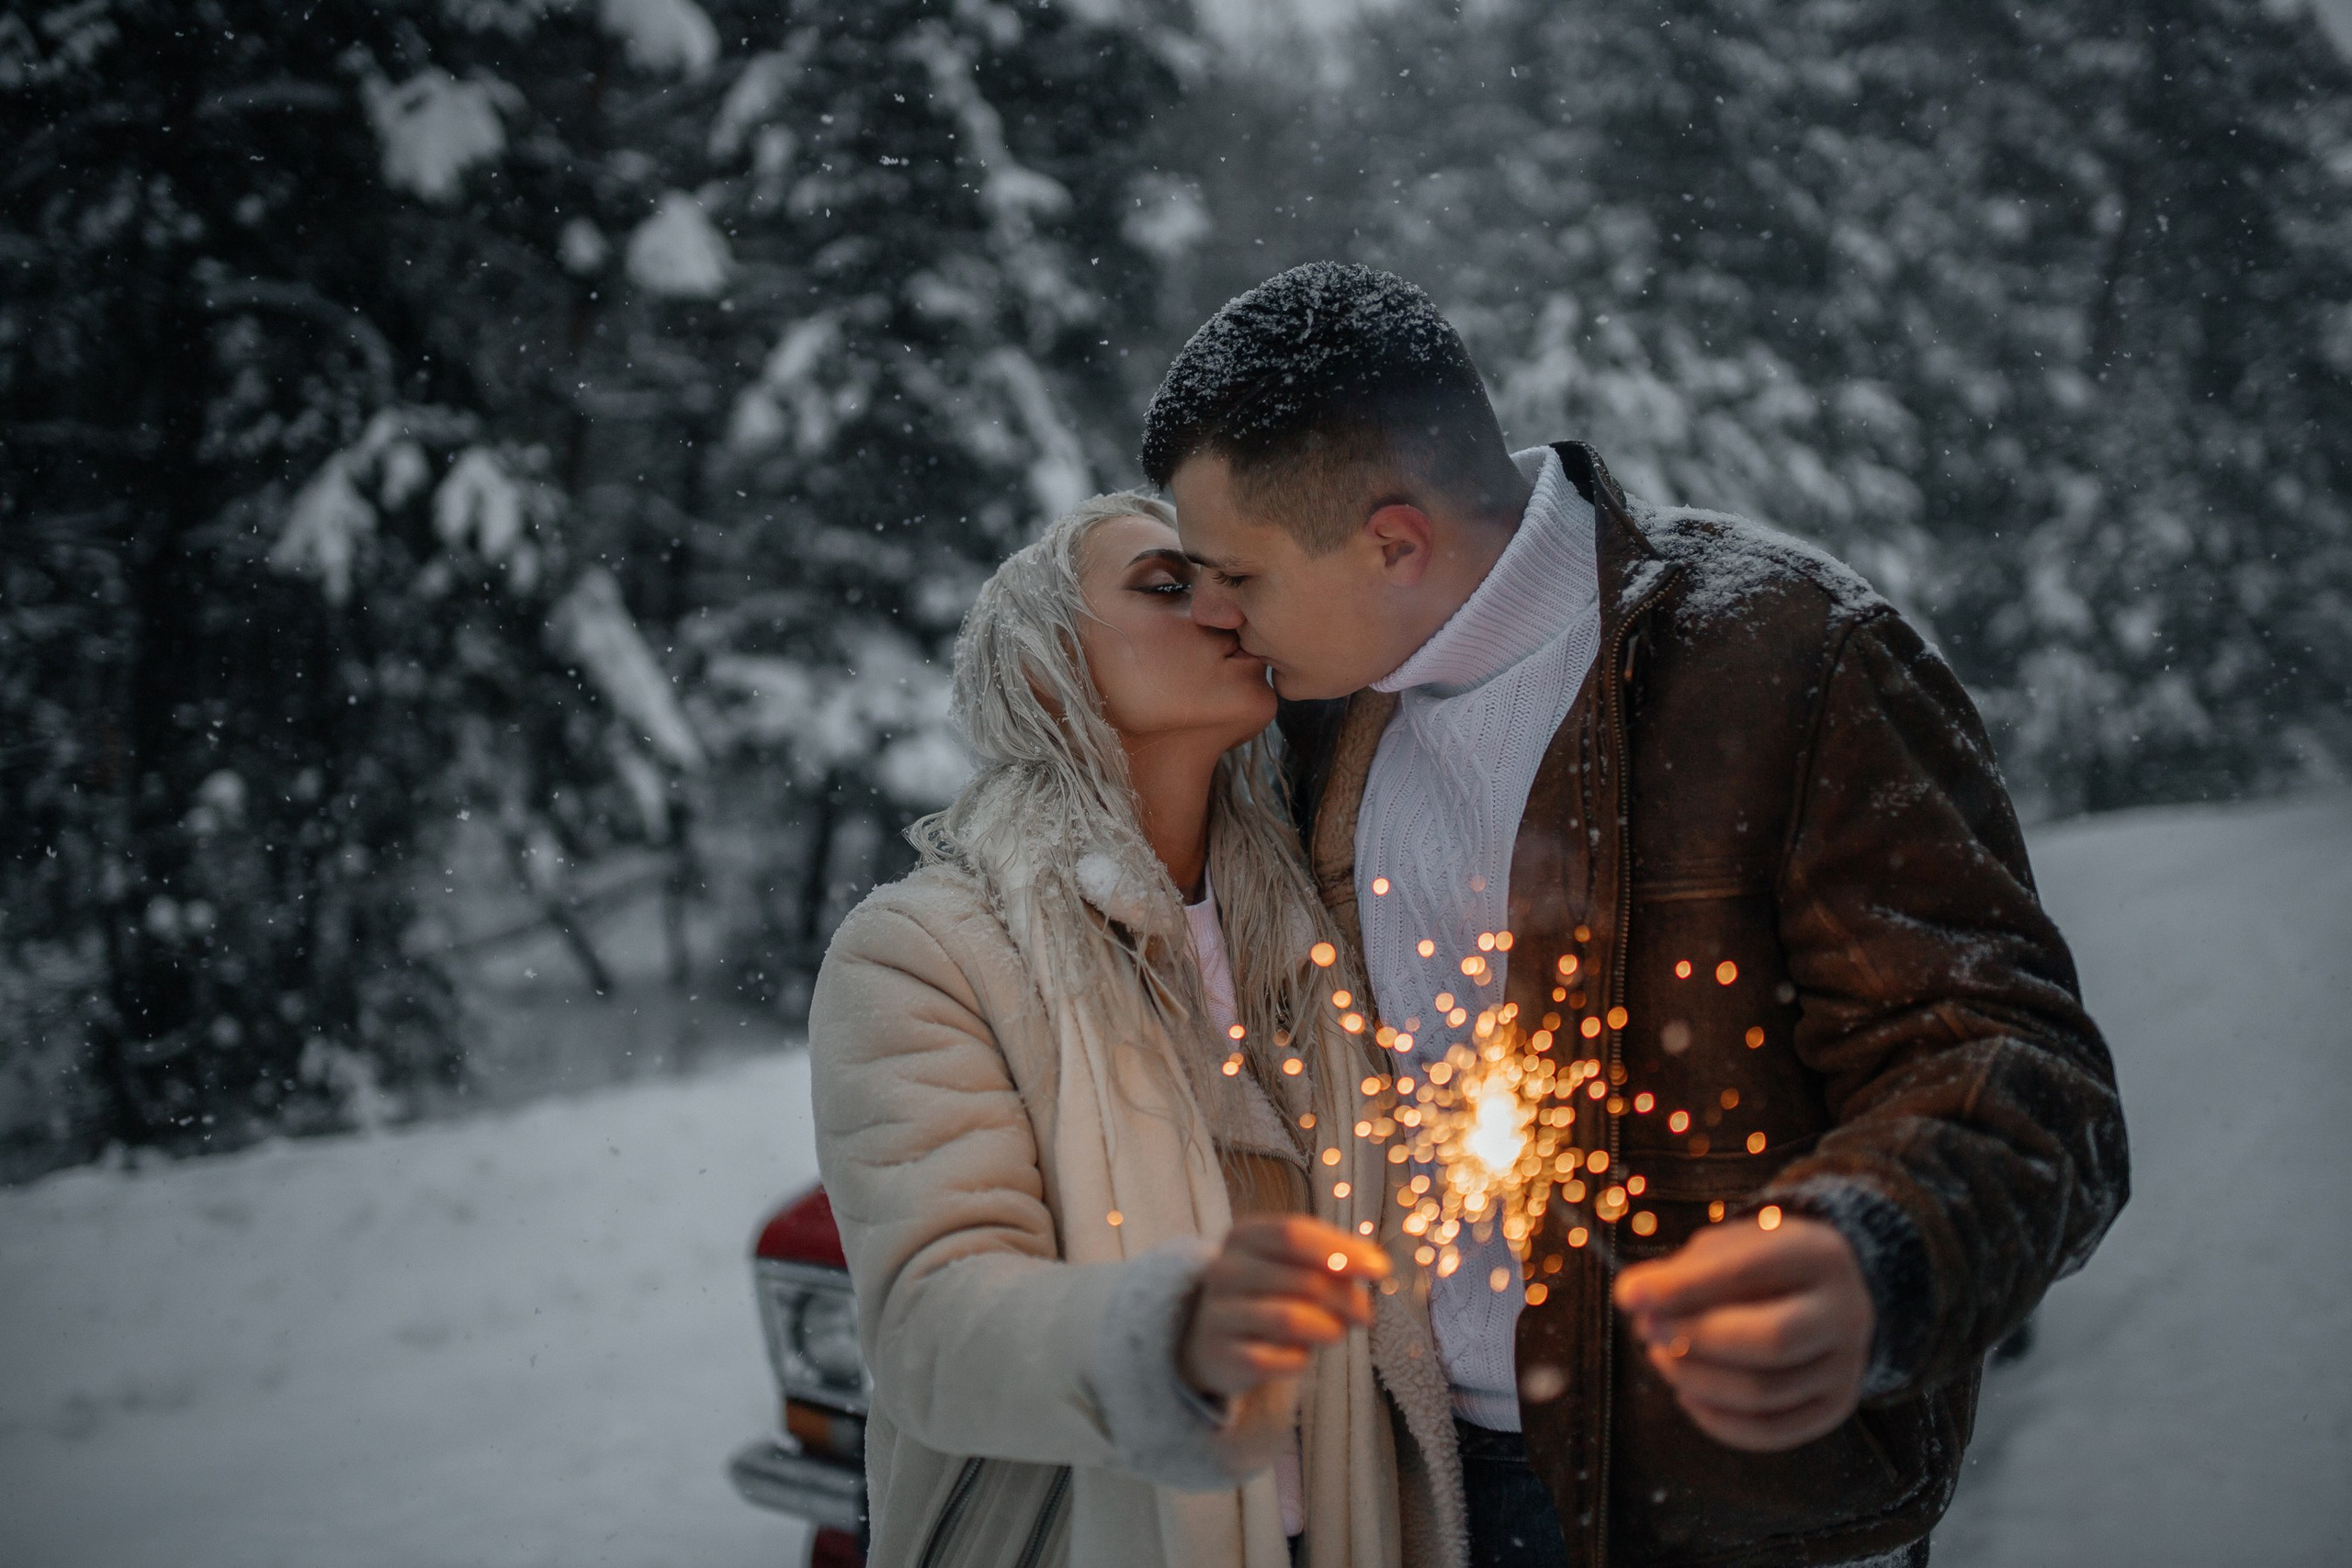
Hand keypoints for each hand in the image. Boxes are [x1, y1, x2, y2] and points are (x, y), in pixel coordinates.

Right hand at [1178, 1214, 1391, 1401]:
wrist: (1214, 1337)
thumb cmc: (1268, 1292)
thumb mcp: (1293, 1263)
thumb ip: (1332, 1257)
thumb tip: (1376, 1264)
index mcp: (1244, 1235)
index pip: (1293, 1233)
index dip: (1340, 1250)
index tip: (1380, 1270)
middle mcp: (1224, 1270)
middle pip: (1301, 1279)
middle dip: (1345, 1299)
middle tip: (1366, 1314)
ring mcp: (1217, 1313)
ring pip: (1289, 1319)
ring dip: (1328, 1328)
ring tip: (1336, 1332)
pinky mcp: (1221, 1356)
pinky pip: (1277, 1359)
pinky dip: (1300, 1359)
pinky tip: (1300, 1354)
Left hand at [1612, 1213, 1873, 1451]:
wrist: (1829, 1294)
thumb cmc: (1763, 1266)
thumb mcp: (1731, 1246)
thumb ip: (1684, 1269)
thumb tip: (1633, 1297)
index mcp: (1819, 1255)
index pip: (1749, 1272)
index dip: (1683, 1287)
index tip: (1629, 1296)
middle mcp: (1846, 1313)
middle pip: (1770, 1340)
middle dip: (1695, 1339)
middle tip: (1648, 1330)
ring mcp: (1847, 1367)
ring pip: (1765, 1392)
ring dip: (1697, 1379)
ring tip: (1660, 1356)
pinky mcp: (1834, 1409)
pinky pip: (1771, 1431)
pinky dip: (1718, 1420)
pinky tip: (1686, 1394)